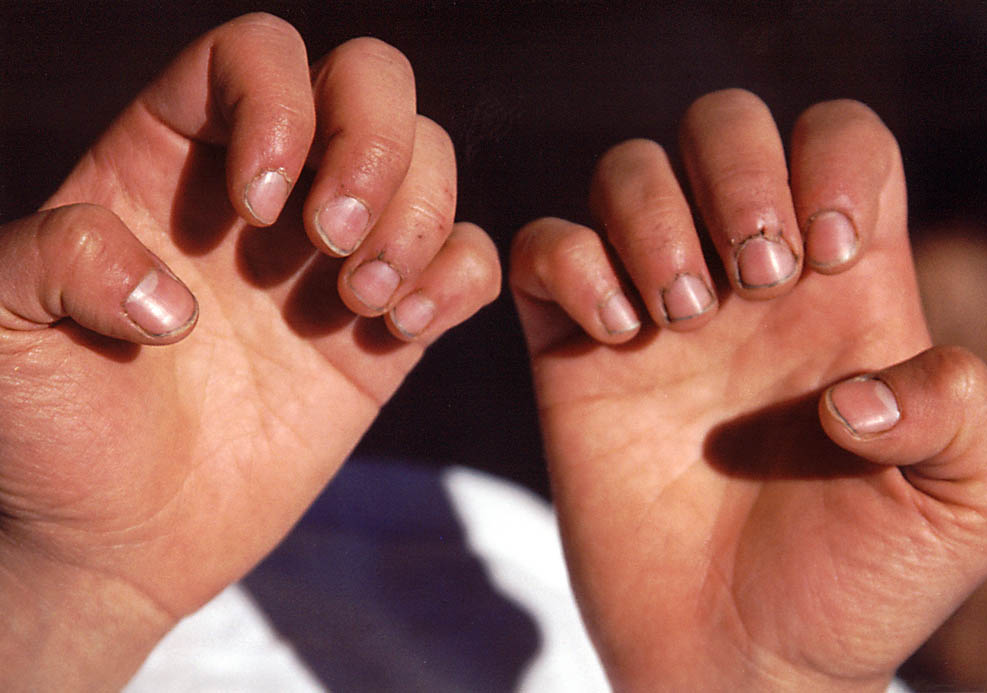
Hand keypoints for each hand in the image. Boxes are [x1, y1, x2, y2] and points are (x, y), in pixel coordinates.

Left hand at [0, 14, 498, 688]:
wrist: (117, 539)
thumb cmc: (47, 430)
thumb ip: (53, 258)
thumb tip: (178, 296)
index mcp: (175, 159)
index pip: (260, 54)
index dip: (280, 101)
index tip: (257, 206)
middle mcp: (270, 193)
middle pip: (370, 80)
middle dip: (374, 147)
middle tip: (330, 241)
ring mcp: (335, 261)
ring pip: (430, 163)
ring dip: (418, 218)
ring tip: (365, 299)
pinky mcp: (384, 333)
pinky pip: (465, 261)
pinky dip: (459, 276)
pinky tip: (404, 327)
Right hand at [510, 89, 986, 689]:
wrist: (740, 661)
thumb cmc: (857, 591)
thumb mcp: (968, 507)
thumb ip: (962, 412)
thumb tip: (855, 382)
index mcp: (844, 292)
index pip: (839, 141)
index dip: (832, 161)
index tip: (827, 258)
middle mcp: (743, 285)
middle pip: (722, 125)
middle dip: (736, 171)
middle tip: (755, 282)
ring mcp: (653, 313)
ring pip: (628, 172)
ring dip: (650, 217)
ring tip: (678, 320)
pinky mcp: (575, 356)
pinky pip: (545, 250)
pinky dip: (570, 264)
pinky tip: (615, 338)